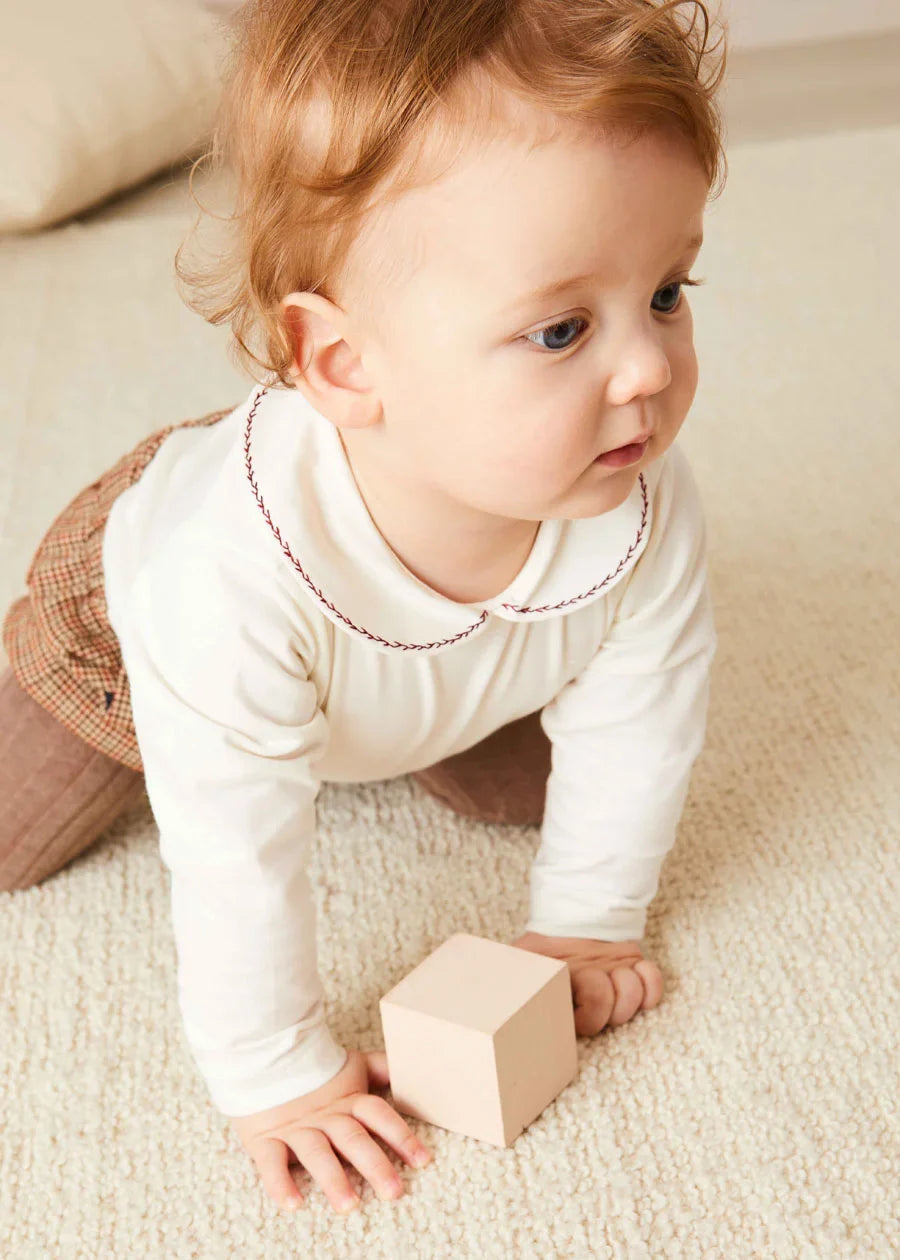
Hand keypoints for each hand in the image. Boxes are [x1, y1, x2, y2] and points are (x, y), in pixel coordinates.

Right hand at [226, 1048, 432, 1214]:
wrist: (259, 1061)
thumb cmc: (314, 1073)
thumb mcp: (351, 1067)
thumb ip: (381, 1068)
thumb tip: (411, 1061)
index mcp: (347, 1100)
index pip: (378, 1114)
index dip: (400, 1135)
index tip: (422, 1161)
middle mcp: (325, 1116)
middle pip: (352, 1138)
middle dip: (374, 1164)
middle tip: (393, 1191)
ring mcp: (295, 1128)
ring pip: (316, 1153)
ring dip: (333, 1179)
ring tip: (349, 1205)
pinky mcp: (264, 1139)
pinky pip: (271, 1163)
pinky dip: (280, 1184)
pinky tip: (293, 1204)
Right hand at [511, 932, 663, 1035]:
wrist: (575, 917)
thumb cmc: (547, 942)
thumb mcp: (523, 959)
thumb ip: (508, 977)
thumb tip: (482, 990)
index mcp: (564, 1005)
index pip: (581, 1026)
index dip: (587, 1010)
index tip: (577, 985)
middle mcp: (591, 1006)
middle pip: (606, 1019)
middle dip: (604, 996)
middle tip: (594, 975)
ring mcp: (616, 994)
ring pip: (631, 1004)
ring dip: (626, 982)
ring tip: (613, 968)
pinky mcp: (637, 981)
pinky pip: (654, 992)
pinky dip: (650, 979)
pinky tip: (636, 966)